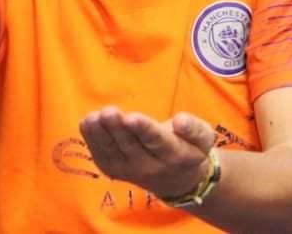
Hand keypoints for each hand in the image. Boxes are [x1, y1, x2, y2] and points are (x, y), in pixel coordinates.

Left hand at [79, 106, 214, 198]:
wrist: (178, 180)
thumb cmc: (190, 149)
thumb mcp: (204, 138)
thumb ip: (194, 128)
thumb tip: (180, 120)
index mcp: (174, 154)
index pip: (156, 141)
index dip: (143, 129)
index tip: (132, 117)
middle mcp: (150, 166)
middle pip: (131, 146)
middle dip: (118, 128)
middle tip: (108, 111)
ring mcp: (130, 171)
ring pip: (113, 152)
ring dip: (101, 134)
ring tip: (94, 117)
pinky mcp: (115, 170)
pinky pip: (101, 156)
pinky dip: (92, 140)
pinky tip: (88, 123)